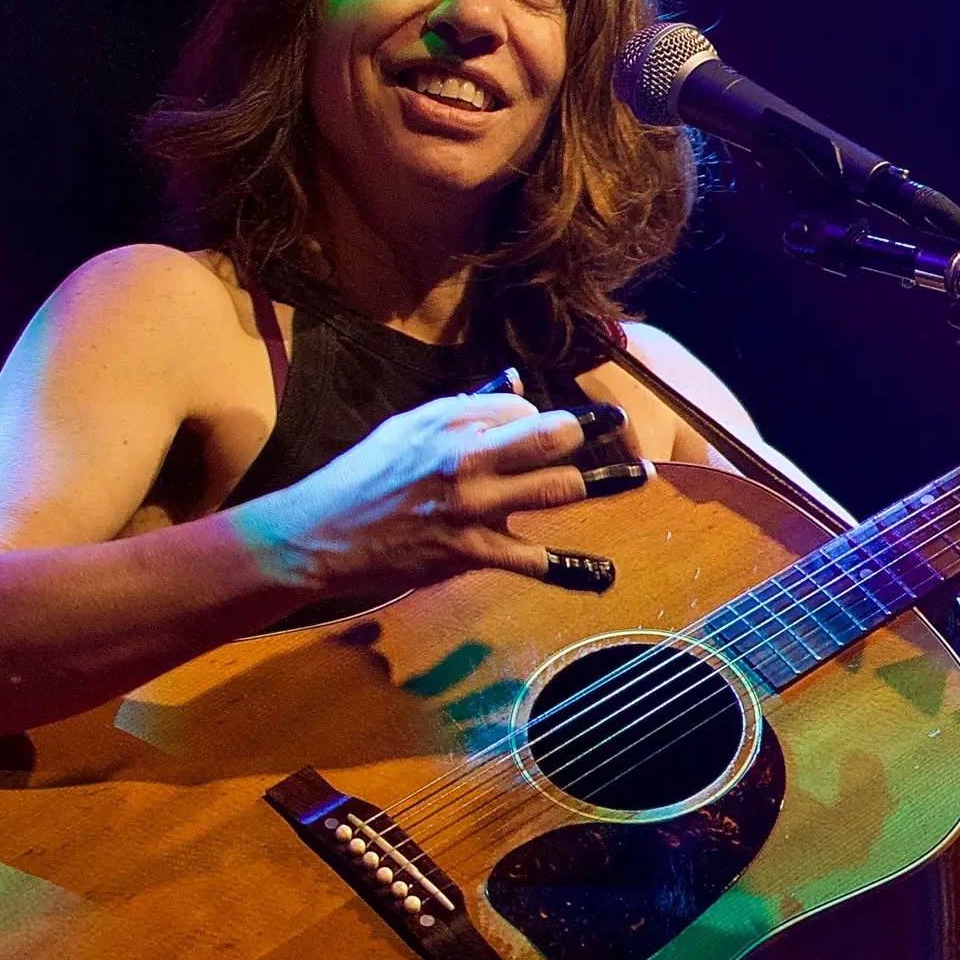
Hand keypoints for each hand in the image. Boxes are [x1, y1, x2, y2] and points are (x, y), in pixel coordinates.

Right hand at [236, 393, 645, 594]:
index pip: (521, 409)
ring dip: (604, 483)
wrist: (319, 536)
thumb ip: (462, 407)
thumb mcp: (407, 428)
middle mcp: (466, 459)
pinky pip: (532, 560)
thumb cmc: (362, 478)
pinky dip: (572, 570)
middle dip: (591, 430)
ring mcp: (472, 508)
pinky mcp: (471, 553)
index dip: (543, 416)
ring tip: (641, 475)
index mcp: (449, 424)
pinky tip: (603, 574)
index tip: (562, 425)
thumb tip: (512, 385)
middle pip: (549, 437)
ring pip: (555, 489)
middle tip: (623, 425)